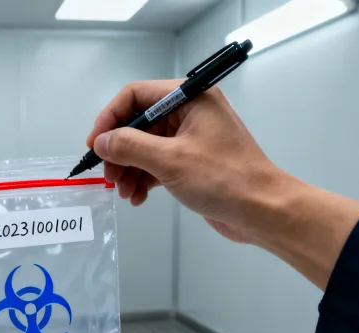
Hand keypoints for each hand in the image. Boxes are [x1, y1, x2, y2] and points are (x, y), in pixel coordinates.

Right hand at [88, 80, 358, 288]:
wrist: (264, 211)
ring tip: (124, 192)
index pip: (136, 95)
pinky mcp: (192, 160)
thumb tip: (102, 141)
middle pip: (138, 123)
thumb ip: (130, 146)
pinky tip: (138, 197)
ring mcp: (192, 137)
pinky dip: (144, 178)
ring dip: (129, 168)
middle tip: (109, 176)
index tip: (95, 144)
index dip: (110, 118)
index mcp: (190, 97)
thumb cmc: (225, 179)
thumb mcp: (170, 160)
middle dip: (120, 150)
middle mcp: (190, 111)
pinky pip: (157, 163)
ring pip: (145, 146)